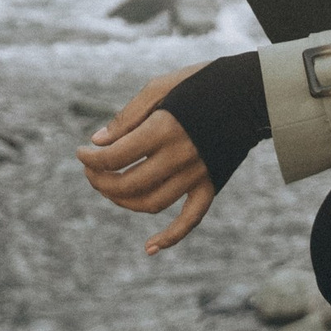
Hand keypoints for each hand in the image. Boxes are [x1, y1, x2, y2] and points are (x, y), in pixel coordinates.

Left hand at [76, 68, 213, 254]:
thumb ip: (127, 117)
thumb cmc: (200, 83)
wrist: (250, 92)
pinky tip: (149, 247)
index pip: (115, 156)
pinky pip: (190, 219)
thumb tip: (97, 143)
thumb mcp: (159, 87)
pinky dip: (171, 237)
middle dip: (101, 182)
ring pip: (152, 204)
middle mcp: (179, 156)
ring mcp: (197, 175)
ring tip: (110, 189)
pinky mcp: (212, 185)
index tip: (80, 153)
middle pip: (129, 184)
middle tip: (91, 172)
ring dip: (124, 202)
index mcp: (163, 129)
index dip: (91, 159)